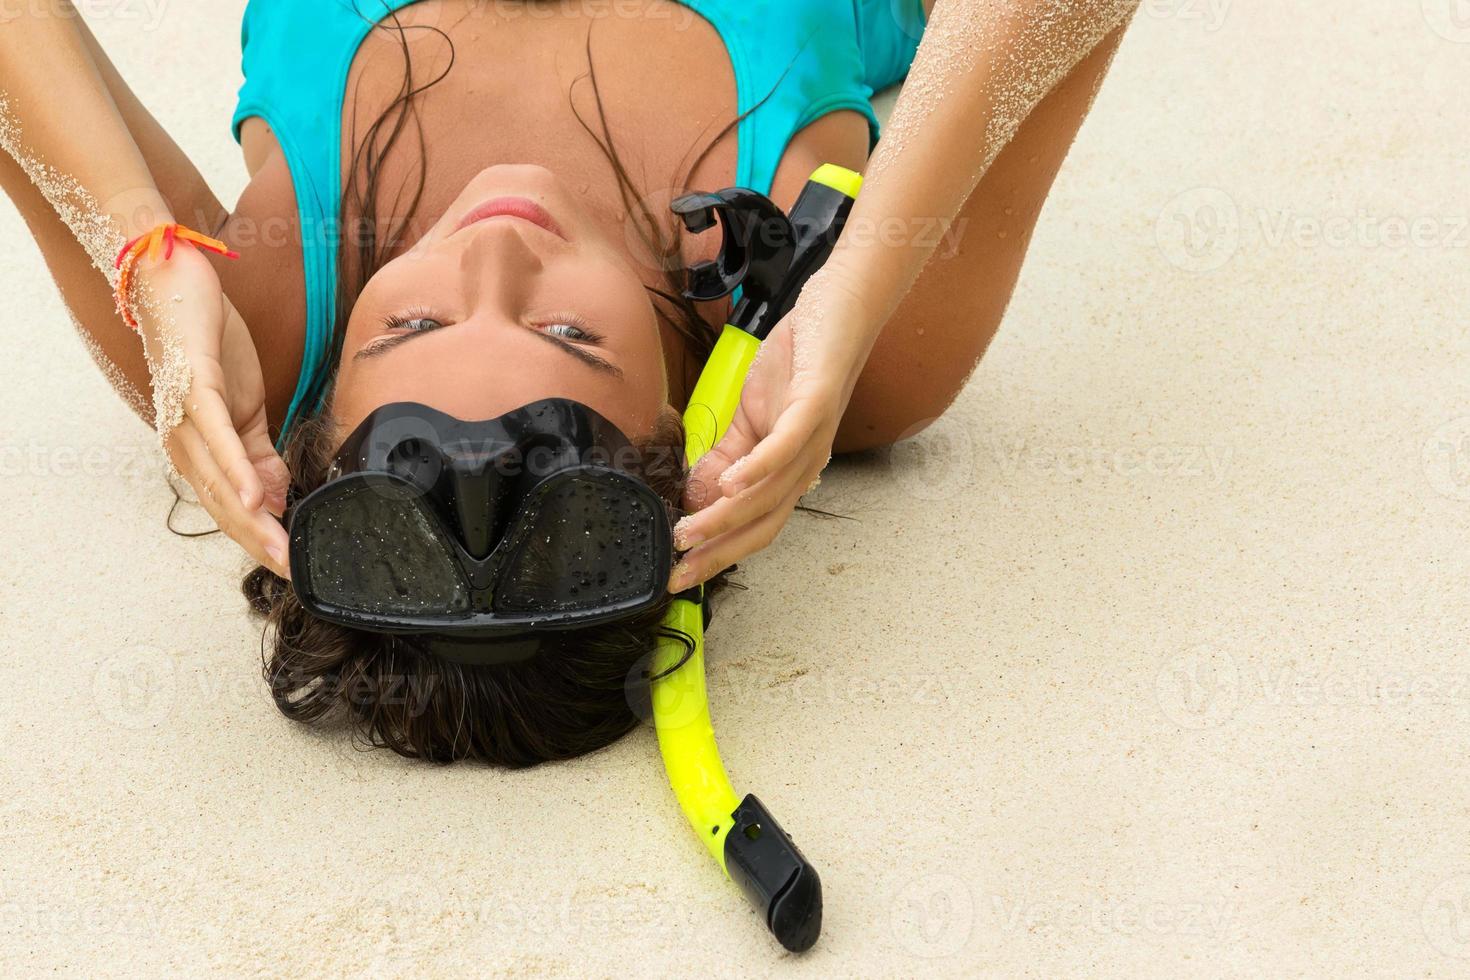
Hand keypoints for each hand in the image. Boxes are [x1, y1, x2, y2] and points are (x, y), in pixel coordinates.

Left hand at [133, 246, 291, 576]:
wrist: (175, 282)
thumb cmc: (207, 342)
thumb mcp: (243, 407)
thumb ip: (259, 455)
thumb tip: (276, 499)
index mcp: (198, 449)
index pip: (230, 509)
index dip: (260, 541)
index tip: (294, 567)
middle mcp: (184, 443)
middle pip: (224, 506)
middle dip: (260, 543)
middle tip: (295, 570)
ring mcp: (186, 418)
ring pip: (220, 482)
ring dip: (252, 521)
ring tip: (282, 548)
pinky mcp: (195, 388)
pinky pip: (218, 439)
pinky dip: (239, 472)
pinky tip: (259, 497)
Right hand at [670, 271, 875, 590]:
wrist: (838, 309)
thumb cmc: (797, 362)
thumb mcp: (750, 416)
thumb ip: (725, 457)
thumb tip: (695, 496)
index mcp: (789, 471)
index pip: (753, 526)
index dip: (718, 554)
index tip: (679, 575)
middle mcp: (806, 464)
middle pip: (763, 522)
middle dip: (719, 550)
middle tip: (678, 567)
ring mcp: (814, 435)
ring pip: (770, 490)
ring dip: (728, 516)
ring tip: (690, 532)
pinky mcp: (815, 402)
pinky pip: (787, 443)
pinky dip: (759, 467)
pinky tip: (730, 483)